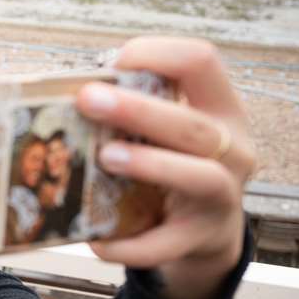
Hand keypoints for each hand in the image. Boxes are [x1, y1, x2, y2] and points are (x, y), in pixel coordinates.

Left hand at [76, 37, 254, 298]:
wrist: (207, 234)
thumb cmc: (176, 165)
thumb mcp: (170, 131)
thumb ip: (137, 108)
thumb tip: (65, 92)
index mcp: (222, 109)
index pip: (203, 62)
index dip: (159, 53)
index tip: (115, 62)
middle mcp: (233, 149)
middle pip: (193, 125)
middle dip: (139, 110)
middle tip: (88, 99)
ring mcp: (223, 198)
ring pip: (198, 176)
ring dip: (150, 165)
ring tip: (105, 157)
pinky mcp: (201, 239)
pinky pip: (165, 244)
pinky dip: (129, 244)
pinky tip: (96, 240)